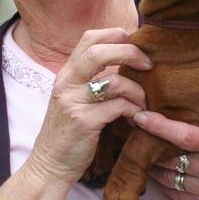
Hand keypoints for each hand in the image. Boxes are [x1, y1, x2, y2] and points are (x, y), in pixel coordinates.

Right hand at [26, 28, 152, 186]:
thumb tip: (126, 58)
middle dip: (130, 53)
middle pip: (99, 51)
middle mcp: (67, 82)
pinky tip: (135, 118)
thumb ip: (91, 77)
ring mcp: (73, 102)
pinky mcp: (83, 122)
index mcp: (66, 73)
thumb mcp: (74, 97)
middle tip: (148, 65)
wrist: (50, 164)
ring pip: (114, 81)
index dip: (116, 35)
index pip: (90, 38)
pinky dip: (133, 110)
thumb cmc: (69, 131)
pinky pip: (118, 106)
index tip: (136, 46)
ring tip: (143, 102)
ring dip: (137, 90)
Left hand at [134, 94, 198, 199]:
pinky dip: (161, 183)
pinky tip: (155, 170)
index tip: (141, 115)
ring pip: (167, 177)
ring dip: (151, 163)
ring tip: (139, 147)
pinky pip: (175, 194)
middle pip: (169, 156)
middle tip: (132, 128)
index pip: (186, 135)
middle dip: (148, 143)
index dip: (160, 126)